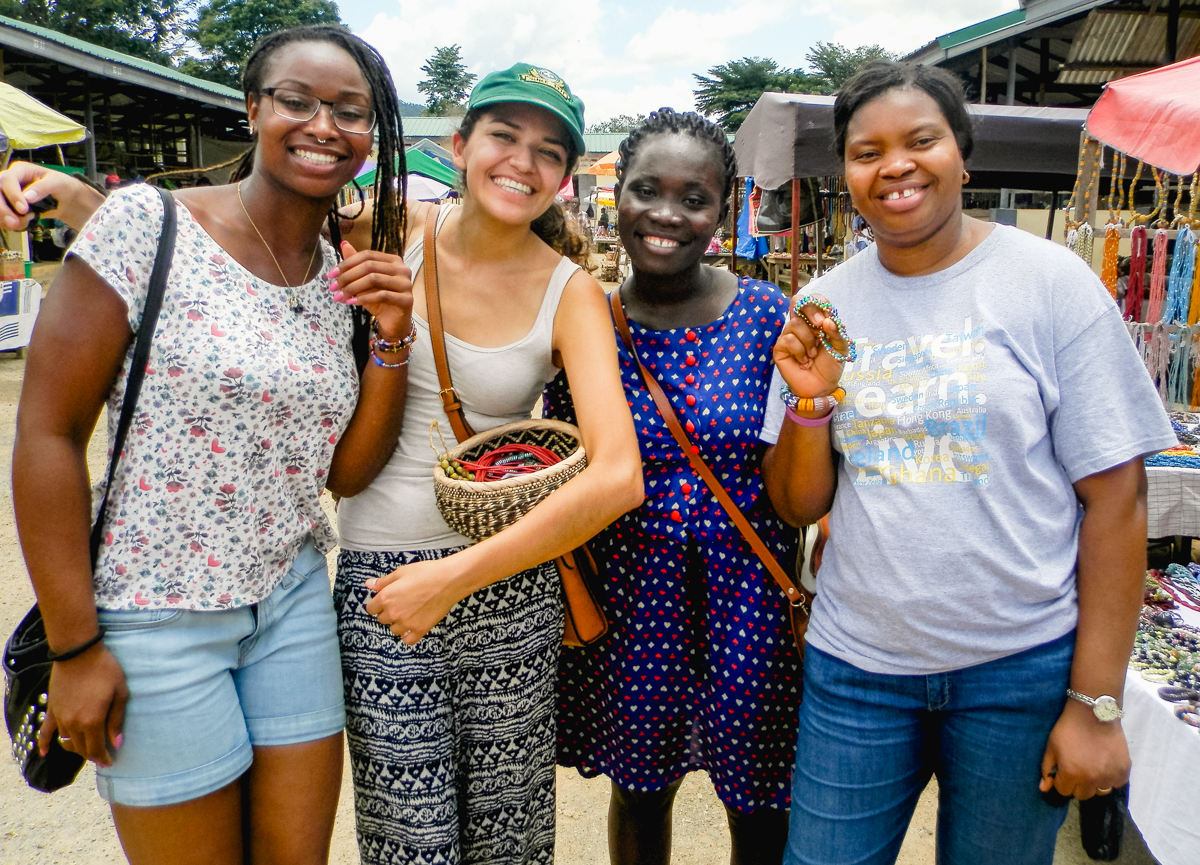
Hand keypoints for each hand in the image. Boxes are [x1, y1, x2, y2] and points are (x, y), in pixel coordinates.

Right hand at [0, 162, 88, 230]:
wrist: (65, 200)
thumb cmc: (62, 186)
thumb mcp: (57, 183)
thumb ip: (42, 188)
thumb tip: (27, 197)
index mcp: (20, 170)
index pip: (7, 180)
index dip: (13, 195)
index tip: (23, 209)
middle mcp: (9, 181)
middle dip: (3, 210)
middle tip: (15, 223)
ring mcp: (6, 195)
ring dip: (5, 219)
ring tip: (24, 223)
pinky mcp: (8, 207)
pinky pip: (1, 217)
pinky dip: (7, 224)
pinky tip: (21, 225)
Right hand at [37, 644, 128, 767]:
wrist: (79, 653)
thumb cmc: (105, 670)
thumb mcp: (120, 693)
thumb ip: (117, 720)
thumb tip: (116, 743)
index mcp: (92, 721)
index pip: (96, 749)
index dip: (103, 758)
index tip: (110, 762)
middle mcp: (73, 723)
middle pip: (81, 748)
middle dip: (93, 755)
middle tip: (102, 755)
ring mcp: (60, 718)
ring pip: (67, 742)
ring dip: (76, 748)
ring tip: (87, 749)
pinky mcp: (52, 709)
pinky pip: (45, 731)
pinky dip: (44, 743)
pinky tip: (45, 752)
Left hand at [328, 241, 412, 337]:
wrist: (393, 323)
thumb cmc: (379, 301)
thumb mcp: (363, 282)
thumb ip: (356, 264)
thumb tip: (344, 244)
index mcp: (393, 260)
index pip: (367, 255)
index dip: (347, 263)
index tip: (330, 274)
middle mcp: (402, 269)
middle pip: (369, 266)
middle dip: (347, 276)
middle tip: (333, 287)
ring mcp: (406, 284)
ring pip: (374, 279)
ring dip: (353, 288)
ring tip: (340, 296)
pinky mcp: (406, 299)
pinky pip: (381, 295)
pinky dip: (364, 298)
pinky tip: (352, 302)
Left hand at [363, 558, 458, 644]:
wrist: (448, 581)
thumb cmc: (425, 573)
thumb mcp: (401, 572)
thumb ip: (383, 582)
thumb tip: (368, 585)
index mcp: (386, 598)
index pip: (371, 608)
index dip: (377, 604)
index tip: (385, 600)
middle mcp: (393, 613)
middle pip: (381, 619)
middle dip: (388, 612)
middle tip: (401, 603)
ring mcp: (406, 623)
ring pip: (393, 629)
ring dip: (398, 623)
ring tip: (409, 612)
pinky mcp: (420, 630)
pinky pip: (407, 640)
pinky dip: (408, 635)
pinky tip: (412, 626)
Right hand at [772, 295, 849, 400]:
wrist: (822, 385)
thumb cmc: (831, 365)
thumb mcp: (841, 347)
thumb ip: (837, 332)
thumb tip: (827, 321)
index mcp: (816, 320)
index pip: (813, 300)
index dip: (818, 302)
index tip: (826, 316)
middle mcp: (801, 324)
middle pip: (797, 301)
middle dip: (810, 311)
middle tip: (819, 325)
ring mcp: (789, 334)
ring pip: (795, 323)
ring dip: (808, 341)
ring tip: (812, 355)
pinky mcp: (780, 347)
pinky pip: (788, 340)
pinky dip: (800, 351)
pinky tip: (803, 361)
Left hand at [1039, 701, 1129, 800]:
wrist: (1093, 713)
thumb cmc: (1069, 729)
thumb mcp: (1051, 747)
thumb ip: (1046, 769)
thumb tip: (1043, 788)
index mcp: (1071, 774)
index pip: (1064, 791)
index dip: (1062, 781)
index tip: (1065, 770)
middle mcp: (1091, 779)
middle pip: (1082, 794)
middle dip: (1078, 784)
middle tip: (1079, 769)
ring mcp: (1109, 776)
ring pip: (1100, 791)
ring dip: (1095, 784)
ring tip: (1093, 768)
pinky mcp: (1124, 770)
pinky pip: (1116, 783)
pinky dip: (1111, 778)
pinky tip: (1106, 766)